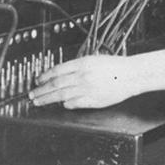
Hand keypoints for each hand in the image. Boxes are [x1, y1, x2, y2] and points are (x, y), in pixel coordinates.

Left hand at [29, 55, 144, 108]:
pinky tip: (62, 104)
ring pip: (61, 95)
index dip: (44, 76)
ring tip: (39, 102)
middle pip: (55, 84)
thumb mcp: (95, 60)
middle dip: (41, 90)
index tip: (37, 81)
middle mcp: (83, 76)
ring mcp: (87, 89)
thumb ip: (78, 67)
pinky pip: (74, 103)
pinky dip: (66, 104)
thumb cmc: (116, 66)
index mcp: (83, 63)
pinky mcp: (93, 100)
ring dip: (48, 99)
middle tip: (31, 94)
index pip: (57, 70)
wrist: (132, 75)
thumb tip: (61, 75)